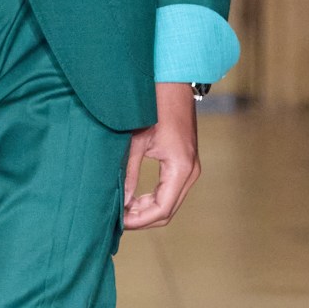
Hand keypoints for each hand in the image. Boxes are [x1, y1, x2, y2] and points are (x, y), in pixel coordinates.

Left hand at [123, 82, 200, 229]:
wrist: (172, 85)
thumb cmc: (154, 108)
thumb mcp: (137, 142)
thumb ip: (130, 174)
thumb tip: (122, 202)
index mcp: (180, 168)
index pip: (161, 209)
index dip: (139, 220)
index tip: (119, 222)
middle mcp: (190, 172)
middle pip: (167, 211)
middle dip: (142, 219)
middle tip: (118, 219)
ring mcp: (190, 169)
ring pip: (170, 204)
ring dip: (147, 210)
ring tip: (123, 210)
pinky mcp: (185, 164)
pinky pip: (171, 192)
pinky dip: (153, 199)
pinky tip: (135, 199)